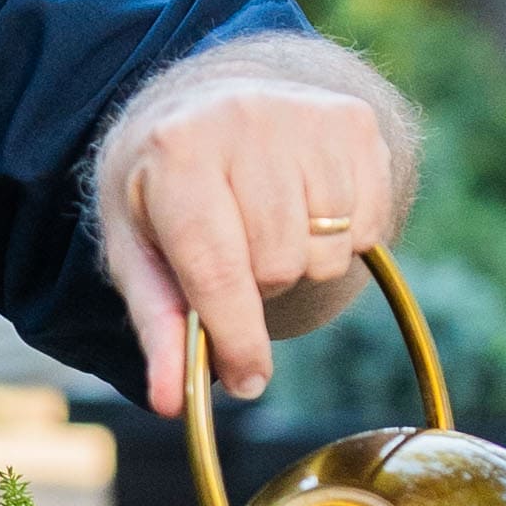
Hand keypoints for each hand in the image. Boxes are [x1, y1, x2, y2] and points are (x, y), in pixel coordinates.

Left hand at [93, 40, 414, 421]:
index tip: (247, 382)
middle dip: (258, 284)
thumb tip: (172, 402)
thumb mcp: (137, 251)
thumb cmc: (162, 191)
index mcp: (175, 152)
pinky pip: (368, 226)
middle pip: (279, 265)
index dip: (236, 338)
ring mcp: (304, 115)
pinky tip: (302, 206)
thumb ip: (157, 327)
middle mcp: (242, 121)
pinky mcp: (352, 122)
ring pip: (327, 251)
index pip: (218, 269)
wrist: (201, 102)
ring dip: (299, 260)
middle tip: (234, 253)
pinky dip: (340, 237)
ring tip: (265, 225)